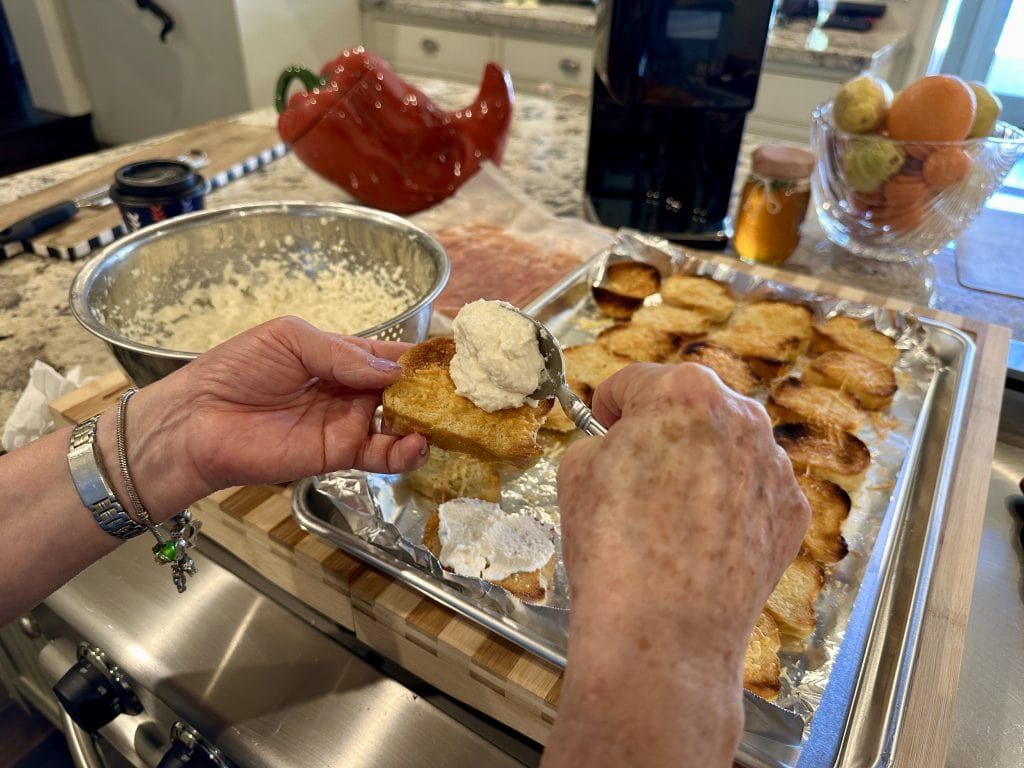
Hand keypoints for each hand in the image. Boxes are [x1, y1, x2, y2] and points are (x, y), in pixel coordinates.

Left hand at [123, 316, 427, 520]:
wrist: (197, 420)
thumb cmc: (236, 369)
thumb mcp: (291, 338)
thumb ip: (343, 353)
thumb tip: (392, 370)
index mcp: (341, 356)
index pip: (392, 355)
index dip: (422, 357)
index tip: (456, 358)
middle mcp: (351, 390)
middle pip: (405, 391)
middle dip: (435, 392)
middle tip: (468, 394)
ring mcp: (347, 423)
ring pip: (400, 424)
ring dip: (427, 422)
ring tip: (450, 420)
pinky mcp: (338, 455)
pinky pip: (381, 454)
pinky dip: (405, 452)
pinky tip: (417, 443)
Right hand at [543, 363, 809, 767]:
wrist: (663, 635)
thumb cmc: (615, 549)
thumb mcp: (576, 471)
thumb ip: (603, 438)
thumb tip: (619, 445)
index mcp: (685, 391)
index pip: (636, 380)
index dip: (610, 405)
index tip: (605, 422)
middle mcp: (743, 419)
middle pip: (691, 408)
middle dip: (662, 432)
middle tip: (632, 472)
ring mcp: (774, 468)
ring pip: (725, 449)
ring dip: (698, 466)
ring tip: (666, 515)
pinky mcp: (791, 514)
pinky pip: (751, 491)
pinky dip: (727, 505)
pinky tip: (698, 539)